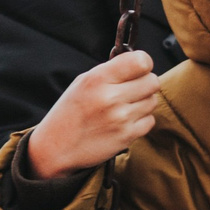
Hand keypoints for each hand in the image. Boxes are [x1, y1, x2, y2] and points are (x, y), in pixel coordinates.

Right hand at [26, 51, 158, 179]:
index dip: (144, 63)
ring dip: (143, 102)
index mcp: (97, 79)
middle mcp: (110, 97)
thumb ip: (111, 71)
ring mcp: (120, 118)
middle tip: (131, 89)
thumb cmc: (71, 111)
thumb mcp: (83, 83)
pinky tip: (124, 121)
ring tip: (123, 106)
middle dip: (145, 83)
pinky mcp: (127, 136)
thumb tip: (141, 62)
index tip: (137, 69)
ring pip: (153, 101)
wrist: (56, 146)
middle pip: (153, 81)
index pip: (141, 62)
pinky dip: (141, 120)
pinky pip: (150, 120)